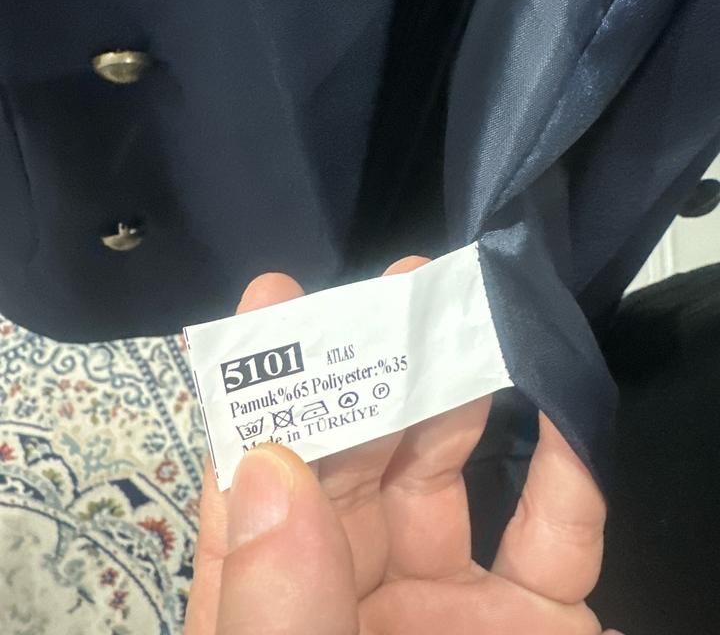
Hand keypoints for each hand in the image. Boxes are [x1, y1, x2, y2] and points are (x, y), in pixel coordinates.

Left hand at [184, 256, 622, 634]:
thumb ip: (277, 600)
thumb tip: (268, 469)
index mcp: (281, 605)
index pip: (254, 485)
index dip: (258, 389)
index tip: (272, 296)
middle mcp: (359, 590)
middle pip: (356, 460)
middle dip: (368, 368)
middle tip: (389, 287)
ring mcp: (450, 600)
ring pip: (446, 471)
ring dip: (457, 389)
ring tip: (458, 311)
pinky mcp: (540, 616)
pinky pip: (560, 528)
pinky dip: (568, 463)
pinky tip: (556, 397)